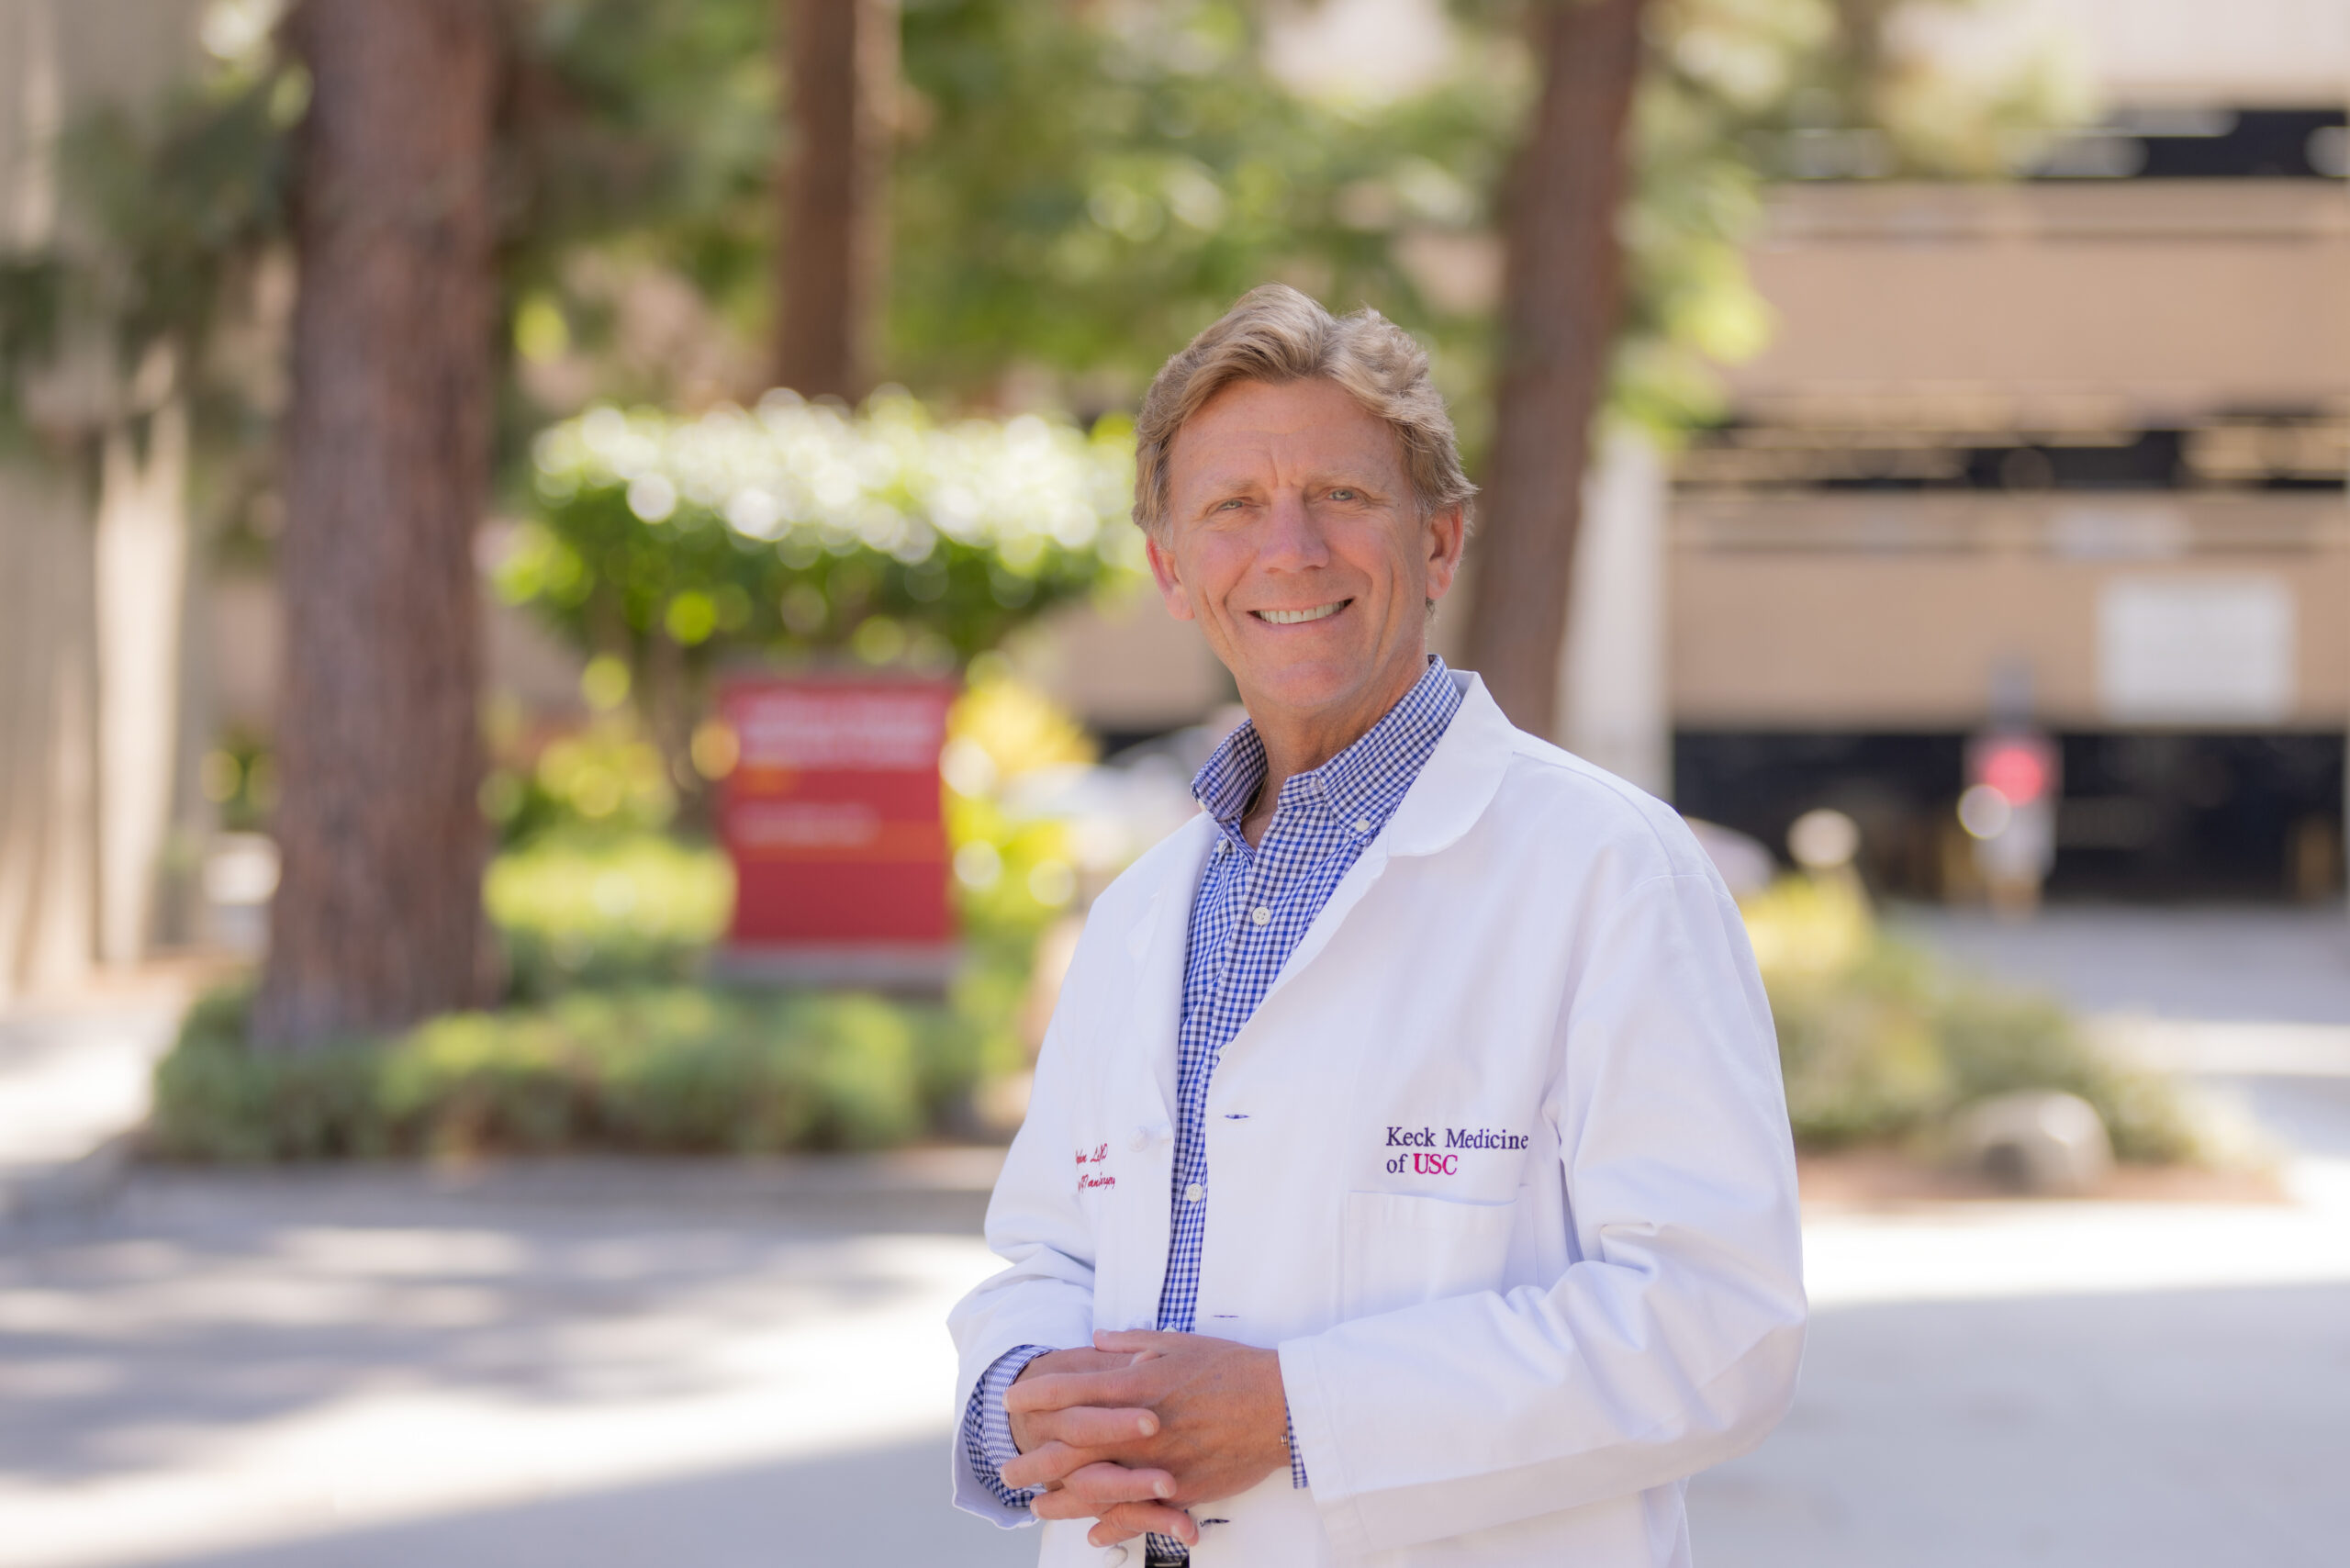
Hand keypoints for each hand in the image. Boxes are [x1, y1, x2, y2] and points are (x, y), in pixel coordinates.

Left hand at [1004, 1330, 1289, 1543]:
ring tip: (1036, 1505)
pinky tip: (1092, 1533)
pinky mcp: (1183, 1489)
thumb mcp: (1178, 1343)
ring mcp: (1159, 1462)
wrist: (1280, 1403)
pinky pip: (1139, 1512)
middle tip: (1005, 1470)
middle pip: (1072, 1445)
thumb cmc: (1230, 1367)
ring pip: (1098, 1486)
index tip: (1010, 1400)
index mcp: (1136, 1385)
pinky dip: (1112, 1524)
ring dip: (1062, 1498)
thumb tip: (1097, 1340)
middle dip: (1033, 1458)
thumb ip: (1131, 1344)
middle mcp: (1140, 1426)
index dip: (1035, 1394)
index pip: (1071, 1388)